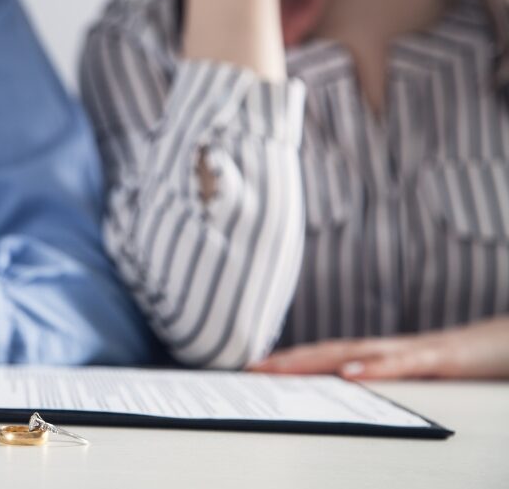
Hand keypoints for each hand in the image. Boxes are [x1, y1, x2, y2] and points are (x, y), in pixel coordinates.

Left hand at [250, 318, 508, 379]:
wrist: (501, 346)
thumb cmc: (452, 363)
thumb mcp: (407, 376)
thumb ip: (374, 381)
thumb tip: (337, 391)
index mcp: (374, 355)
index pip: (322, 357)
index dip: (288, 361)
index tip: (253, 368)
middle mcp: (383, 348)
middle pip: (327, 352)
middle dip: (288, 360)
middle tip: (252, 368)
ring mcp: (408, 351)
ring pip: (354, 354)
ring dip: (316, 361)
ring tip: (282, 368)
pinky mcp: (436, 359)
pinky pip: (402, 363)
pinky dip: (374, 368)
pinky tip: (350, 375)